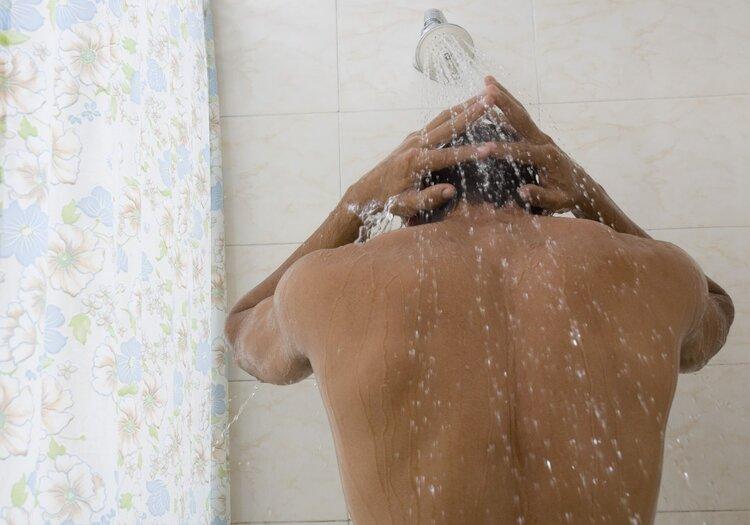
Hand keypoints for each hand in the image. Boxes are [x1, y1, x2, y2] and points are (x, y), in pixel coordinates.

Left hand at [344, 95, 495, 218]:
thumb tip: (451, 190)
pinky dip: (455, 112)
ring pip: (443, 117)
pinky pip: (438, 120)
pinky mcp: (414, 136)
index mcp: (416, 162)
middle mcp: (415, 144)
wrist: (368, 190)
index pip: (448, 155)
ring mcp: (414, 137)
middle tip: (492, 98)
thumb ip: (428, 199)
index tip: (491, 148)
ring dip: (465, 105)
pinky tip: (468, 107)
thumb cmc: (389, 201)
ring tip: (486, 95)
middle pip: (448, 125)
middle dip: (472, 112)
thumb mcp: (407, 206)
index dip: (470, 153)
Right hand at [481, 76, 602, 216]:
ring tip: (487, 80)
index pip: (520, 151)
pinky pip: (518, 119)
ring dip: (504, 96)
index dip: (502, 151)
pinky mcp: (535, 136)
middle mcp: (543, 140)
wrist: (582, 187)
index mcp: (547, 156)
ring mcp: (540, 136)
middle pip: (521, 118)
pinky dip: (506, 106)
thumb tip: (522, 191)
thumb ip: (541, 197)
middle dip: (504, 102)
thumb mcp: (557, 202)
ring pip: (519, 112)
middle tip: (487, 87)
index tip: (483, 149)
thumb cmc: (567, 196)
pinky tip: (492, 99)